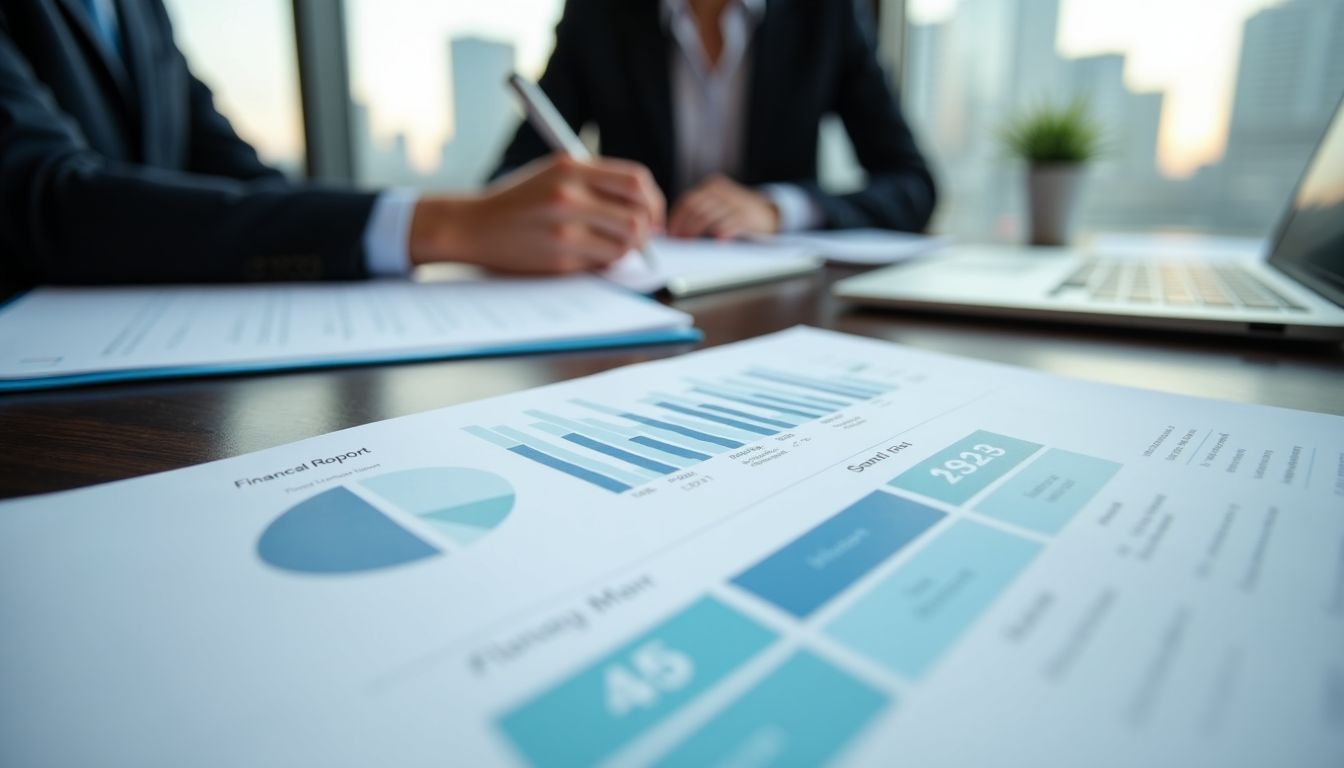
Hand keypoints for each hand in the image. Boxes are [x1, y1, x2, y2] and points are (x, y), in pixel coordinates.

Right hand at [408, 154, 664, 273]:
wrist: (473, 226)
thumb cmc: (519, 201)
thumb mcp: (554, 174)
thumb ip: (597, 183)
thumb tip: (646, 209)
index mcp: (570, 168)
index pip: (635, 181)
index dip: (653, 200)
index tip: (652, 213)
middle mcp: (568, 196)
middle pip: (637, 216)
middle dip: (646, 230)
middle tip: (641, 236)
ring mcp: (564, 229)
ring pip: (624, 244)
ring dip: (625, 249)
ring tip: (609, 245)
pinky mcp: (559, 259)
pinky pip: (602, 263)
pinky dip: (604, 261)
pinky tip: (586, 255)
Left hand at [667, 175, 779, 238]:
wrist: (769, 214)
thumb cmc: (736, 213)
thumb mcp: (718, 205)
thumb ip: (701, 211)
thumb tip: (677, 230)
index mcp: (713, 186)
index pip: (688, 200)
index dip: (676, 217)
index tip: (670, 232)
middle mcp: (723, 190)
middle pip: (696, 207)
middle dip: (684, 226)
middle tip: (678, 241)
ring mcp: (736, 202)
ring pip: (710, 216)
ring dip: (697, 232)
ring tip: (690, 244)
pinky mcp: (748, 215)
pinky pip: (731, 224)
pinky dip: (723, 233)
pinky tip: (716, 242)